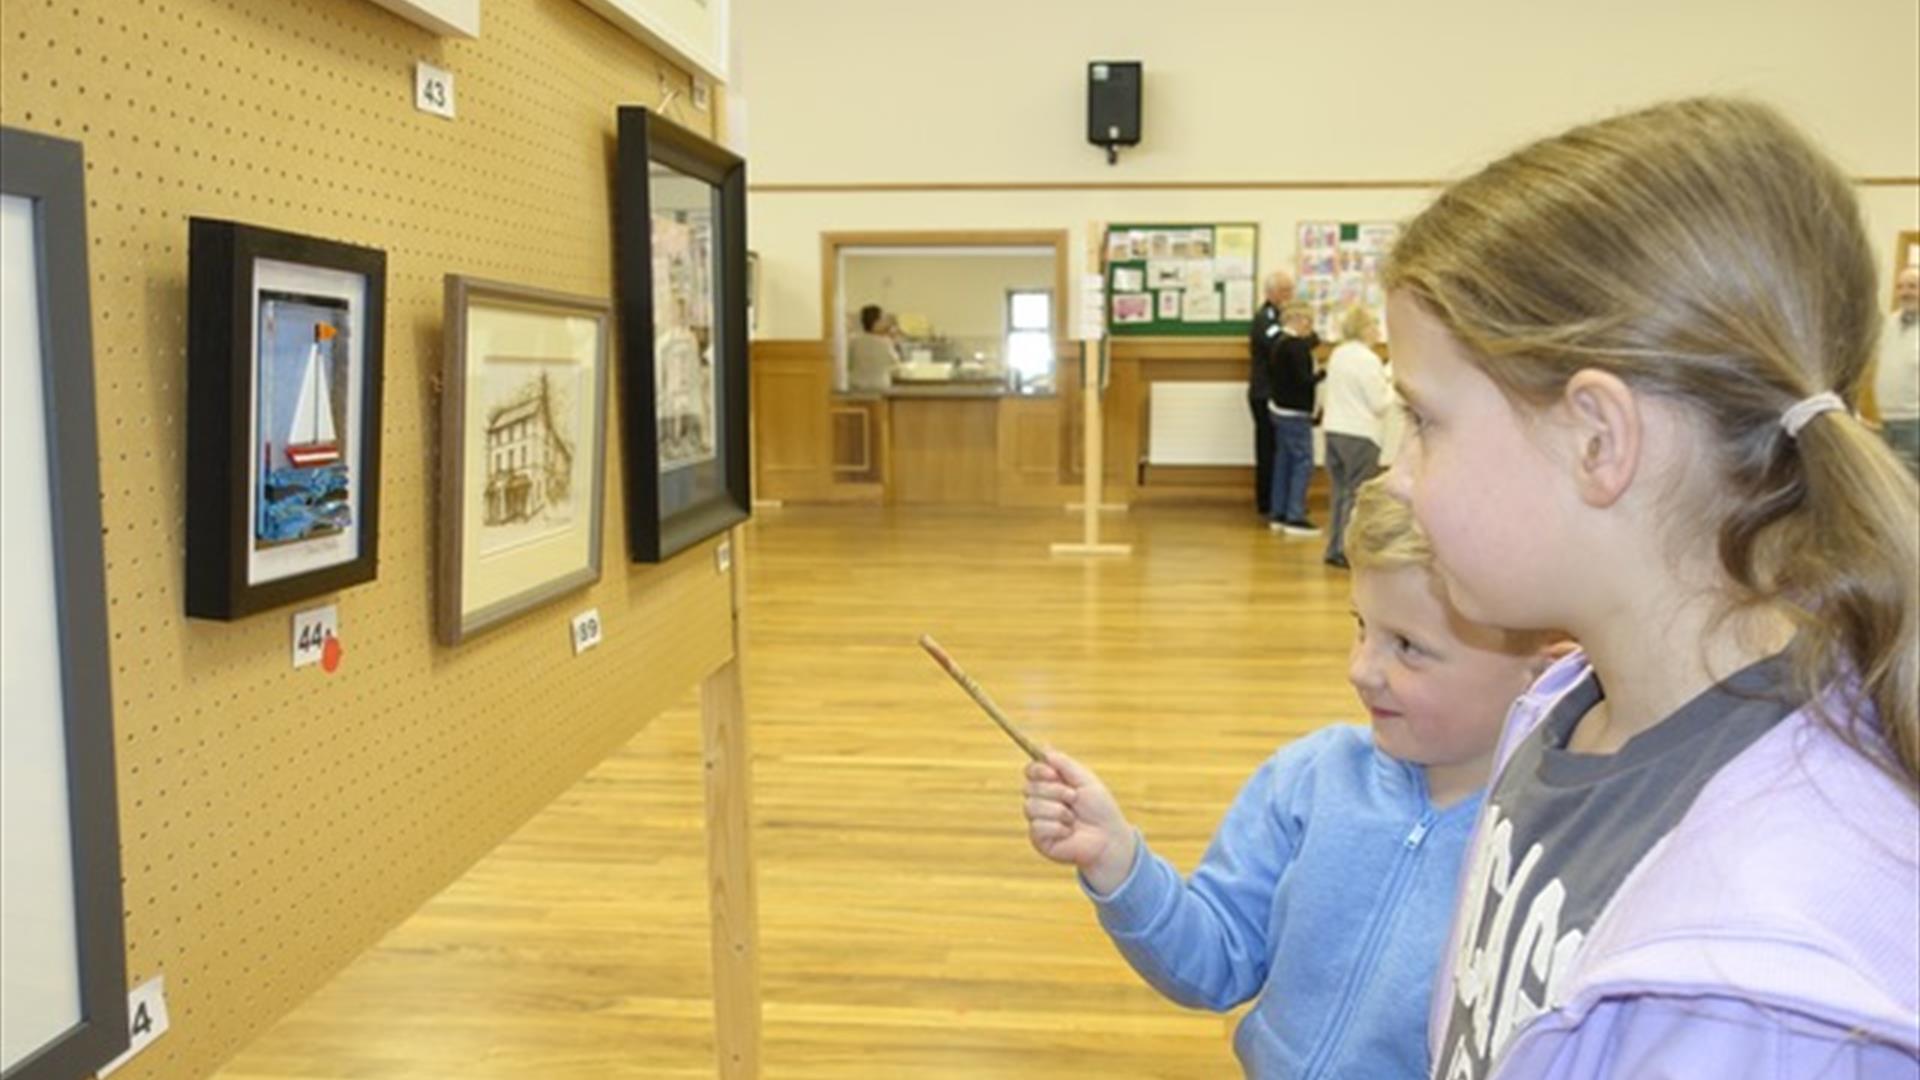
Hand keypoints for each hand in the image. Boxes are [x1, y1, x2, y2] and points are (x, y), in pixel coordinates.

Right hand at [1024, 749, 1136, 894]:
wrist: (1109, 838)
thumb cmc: (1101, 809)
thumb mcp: (1085, 780)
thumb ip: (1065, 764)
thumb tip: (1044, 749)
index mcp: (1051, 785)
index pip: (1030, 771)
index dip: (1037, 770)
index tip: (1053, 773)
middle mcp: (1042, 801)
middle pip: (1028, 787)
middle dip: (1054, 791)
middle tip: (1074, 798)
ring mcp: (1038, 820)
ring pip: (1031, 807)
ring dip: (1058, 810)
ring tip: (1073, 818)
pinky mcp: (1039, 840)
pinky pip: (1037, 827)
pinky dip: (1057, 828)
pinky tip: (1069, 832)